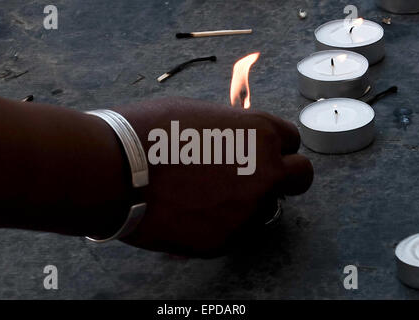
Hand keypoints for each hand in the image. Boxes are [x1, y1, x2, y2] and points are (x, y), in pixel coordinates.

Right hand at [112, 97, 312, 256]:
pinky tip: (194, 212)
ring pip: (267, 207)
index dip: (276, 145)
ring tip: (209, 195)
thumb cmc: (150, 131)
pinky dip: (224, 223)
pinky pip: (238, 230)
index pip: (293, 140)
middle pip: (301, 176)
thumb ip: (233, 131)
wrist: (116, 171)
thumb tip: (241, 141)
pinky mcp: (226, 240)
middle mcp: (265, 172)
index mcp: (259, 133)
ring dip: (249, 201)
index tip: (261, 151)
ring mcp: (248, 209)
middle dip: (285, 175)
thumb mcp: (199, 115)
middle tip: (257, 176)